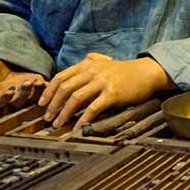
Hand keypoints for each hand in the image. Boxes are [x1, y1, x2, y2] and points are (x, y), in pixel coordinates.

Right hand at [0, 57, 46, 107]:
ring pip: (32, 97)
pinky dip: (46, 87)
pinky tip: (47, 81)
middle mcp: (12, 97)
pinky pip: (43, 90)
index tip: (9, 90)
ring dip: (36, 91)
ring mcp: (26, 93)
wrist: (5, 60)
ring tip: (37, 81)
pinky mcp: (36, 87)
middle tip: (26, 83)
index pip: (1, 101)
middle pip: (19, 100)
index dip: (6, 97)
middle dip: (23, 92)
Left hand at [38, 53, 170, 127]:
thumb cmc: (126, 71)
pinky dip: (83, 118)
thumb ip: (89, 63)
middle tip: (47, 118)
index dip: (48, 91)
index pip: (60, 77)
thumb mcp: (104, 63)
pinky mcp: (113, 93)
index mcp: (87, 64)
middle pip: (65, 88)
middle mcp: (92, 71)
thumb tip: (76, 68)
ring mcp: (102, 82)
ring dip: (64, 113)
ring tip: (58, 124)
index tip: (42, 104)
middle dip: (53, 104)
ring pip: (76, 98)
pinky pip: (93, 108)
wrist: (147, 73)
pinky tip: (79, 127)